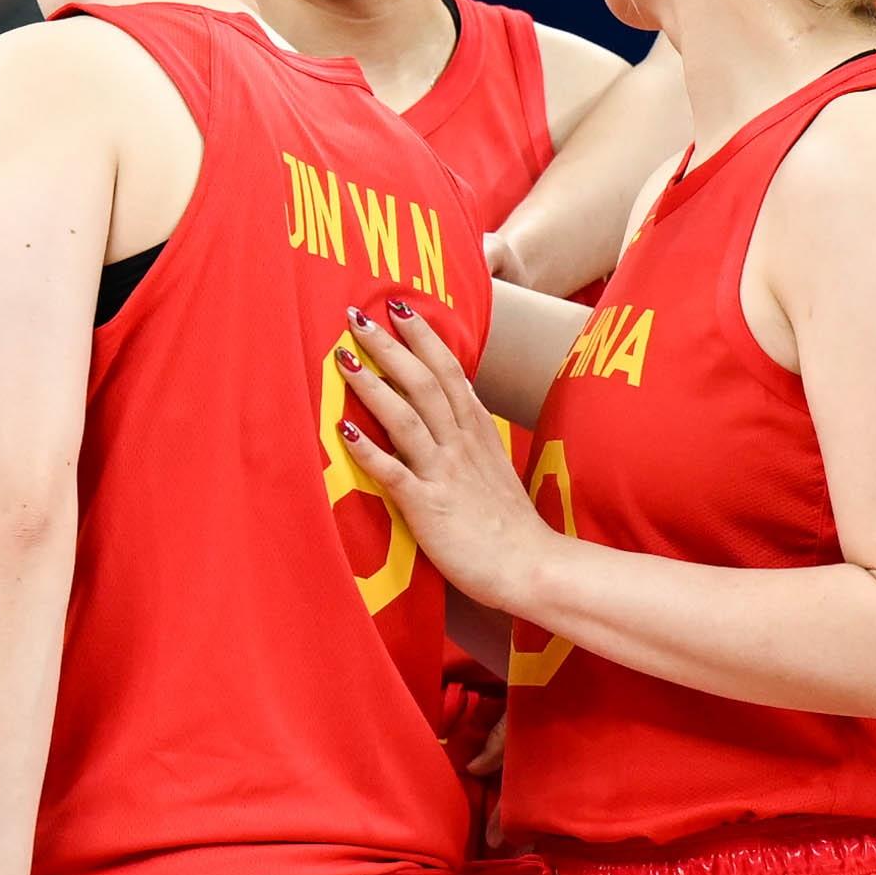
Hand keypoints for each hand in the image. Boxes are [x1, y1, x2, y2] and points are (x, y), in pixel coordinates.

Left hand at [332, 306, 549, 617]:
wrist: (531, 566)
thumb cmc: (508, 524)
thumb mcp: (493, 467)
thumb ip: (469, 438)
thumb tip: (448, 415)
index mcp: (477, 432)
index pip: (450, 371)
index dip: (423, 338)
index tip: (400, 308)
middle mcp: (461, 444)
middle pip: (425, 383)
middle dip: (390, 347)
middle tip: (358, 315)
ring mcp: (446, 474)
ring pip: (407, 417)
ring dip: (373, 385)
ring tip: (344, 358)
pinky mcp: (430, 507)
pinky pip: (395, 473)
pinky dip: (369, 450)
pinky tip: (344, 430)